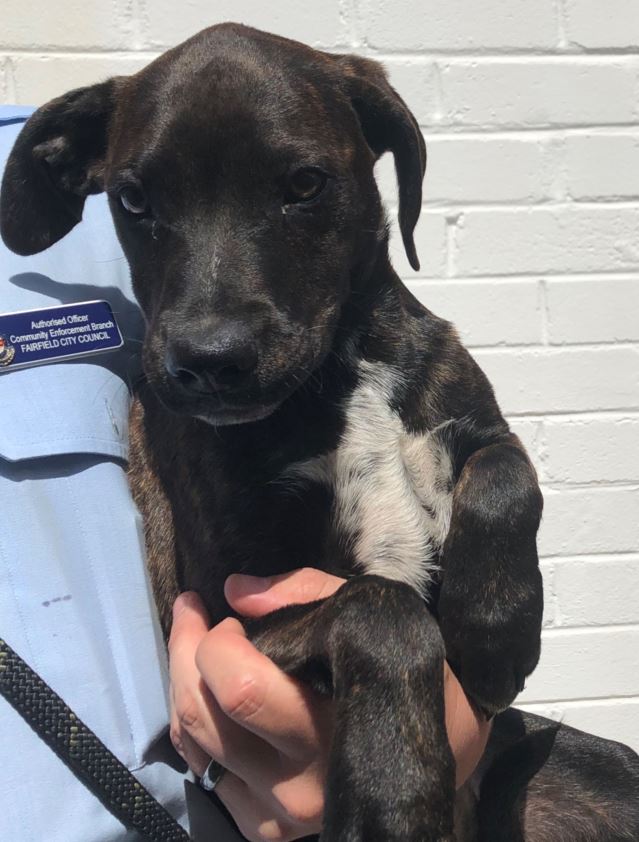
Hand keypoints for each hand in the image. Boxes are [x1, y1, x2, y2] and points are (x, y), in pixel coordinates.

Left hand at [168, 569, 490, 841]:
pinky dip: (197, 732)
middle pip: (202, 716)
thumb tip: (233, 591)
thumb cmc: (405, 665)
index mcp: (328, 729)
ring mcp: (283, 814)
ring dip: (183, 686)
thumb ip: (302, 593)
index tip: (224, 612)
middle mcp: (300, 784)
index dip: (214, 639)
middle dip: (185, 652)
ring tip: (196, 647)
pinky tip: (209, 698)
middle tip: (193, 613)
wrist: (443, 742)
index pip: (237, 687)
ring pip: (194, 747)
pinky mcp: (271, 827)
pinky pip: (206, 778)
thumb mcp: (368, 610)